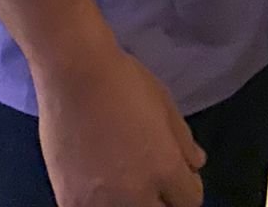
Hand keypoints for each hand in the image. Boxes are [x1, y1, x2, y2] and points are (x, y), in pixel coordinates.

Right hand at [35, 48, 205, 205]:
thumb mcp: (165, 104)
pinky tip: (99, 186)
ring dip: (133, 203)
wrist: (74, 74)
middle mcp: (137, 195)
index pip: (191, 200)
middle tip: (152, 178)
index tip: (178, 175)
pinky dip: (102, 204)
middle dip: (163, 199)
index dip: (187, 186)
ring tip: (125, 181)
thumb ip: (183, 140)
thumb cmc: (124, 81)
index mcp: (165, 168)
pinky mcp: (71, 203)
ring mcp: (102, 203)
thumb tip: (196, 164)